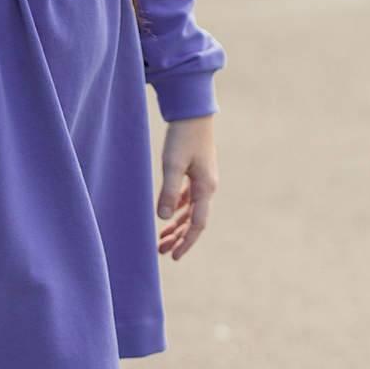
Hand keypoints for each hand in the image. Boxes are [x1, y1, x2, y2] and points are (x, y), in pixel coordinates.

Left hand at [156, 113, 216, 260]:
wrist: (193, 112)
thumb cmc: (182, 137)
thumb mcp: (173, 165)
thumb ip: (168, 192)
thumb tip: (163, 218)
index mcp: (206, 188)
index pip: (197, 224)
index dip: (186, 242)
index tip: (174, 257)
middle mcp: (208, 187)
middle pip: (194, 221)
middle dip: (179, 238)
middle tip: (161, 251)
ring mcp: (203, 179)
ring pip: (190, 211)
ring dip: (177, 225)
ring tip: (162, 239)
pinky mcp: (196, 171)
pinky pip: (188, 198)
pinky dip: (178, 209)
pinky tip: (167, 215)